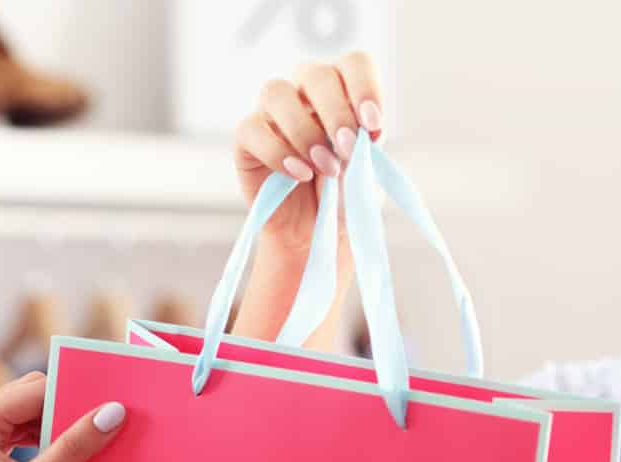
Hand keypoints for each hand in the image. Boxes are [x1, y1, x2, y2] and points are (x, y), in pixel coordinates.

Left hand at [0, 372, 123, 461]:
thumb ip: (73, 447)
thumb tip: (111, 413)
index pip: (31, 392)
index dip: (71, 396)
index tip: (108, 404)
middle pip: (28, 401)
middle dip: (64, 410)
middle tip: (102, 421)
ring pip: (27, 420)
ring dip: (58, 429)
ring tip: (90, 440)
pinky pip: (22, 441)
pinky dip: (47, 446)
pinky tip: (71, 458)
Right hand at [233, 52, 384, 255]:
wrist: (317, 238)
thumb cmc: (344, 200)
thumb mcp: (365, 178)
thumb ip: (364, 154)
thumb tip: (357, 134)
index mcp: (343, 94)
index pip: (353, 65)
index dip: (364, 87)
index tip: (373, 125)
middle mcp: (306, 95)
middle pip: (315, 74)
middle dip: (336, 112)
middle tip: (347, 149)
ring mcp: (273, 114)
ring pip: (276, 92)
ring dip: (304, 130)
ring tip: (324, 167)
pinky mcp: (247, 140)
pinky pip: (252, 128)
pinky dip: (278, 151)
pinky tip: (298, 175)